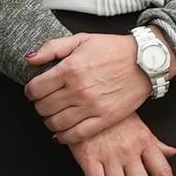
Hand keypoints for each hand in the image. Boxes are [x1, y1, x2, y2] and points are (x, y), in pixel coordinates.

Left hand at [21, 27, 144, 145]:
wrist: (145, 61)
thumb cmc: (113, 49)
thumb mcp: (81, 39)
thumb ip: (52, 48)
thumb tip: (29, 59)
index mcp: (70, 69)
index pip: (34, 89)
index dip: (31, 91)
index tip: (36, 90)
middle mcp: (78, 90)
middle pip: (43, 108)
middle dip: (40, 105)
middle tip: (48, 101)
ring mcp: (91, 107)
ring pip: (55, 123)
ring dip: (50, 120)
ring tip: (56, 114)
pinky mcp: (104, 119)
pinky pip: (75, 135)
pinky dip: (64, 136)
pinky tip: (63, 131)